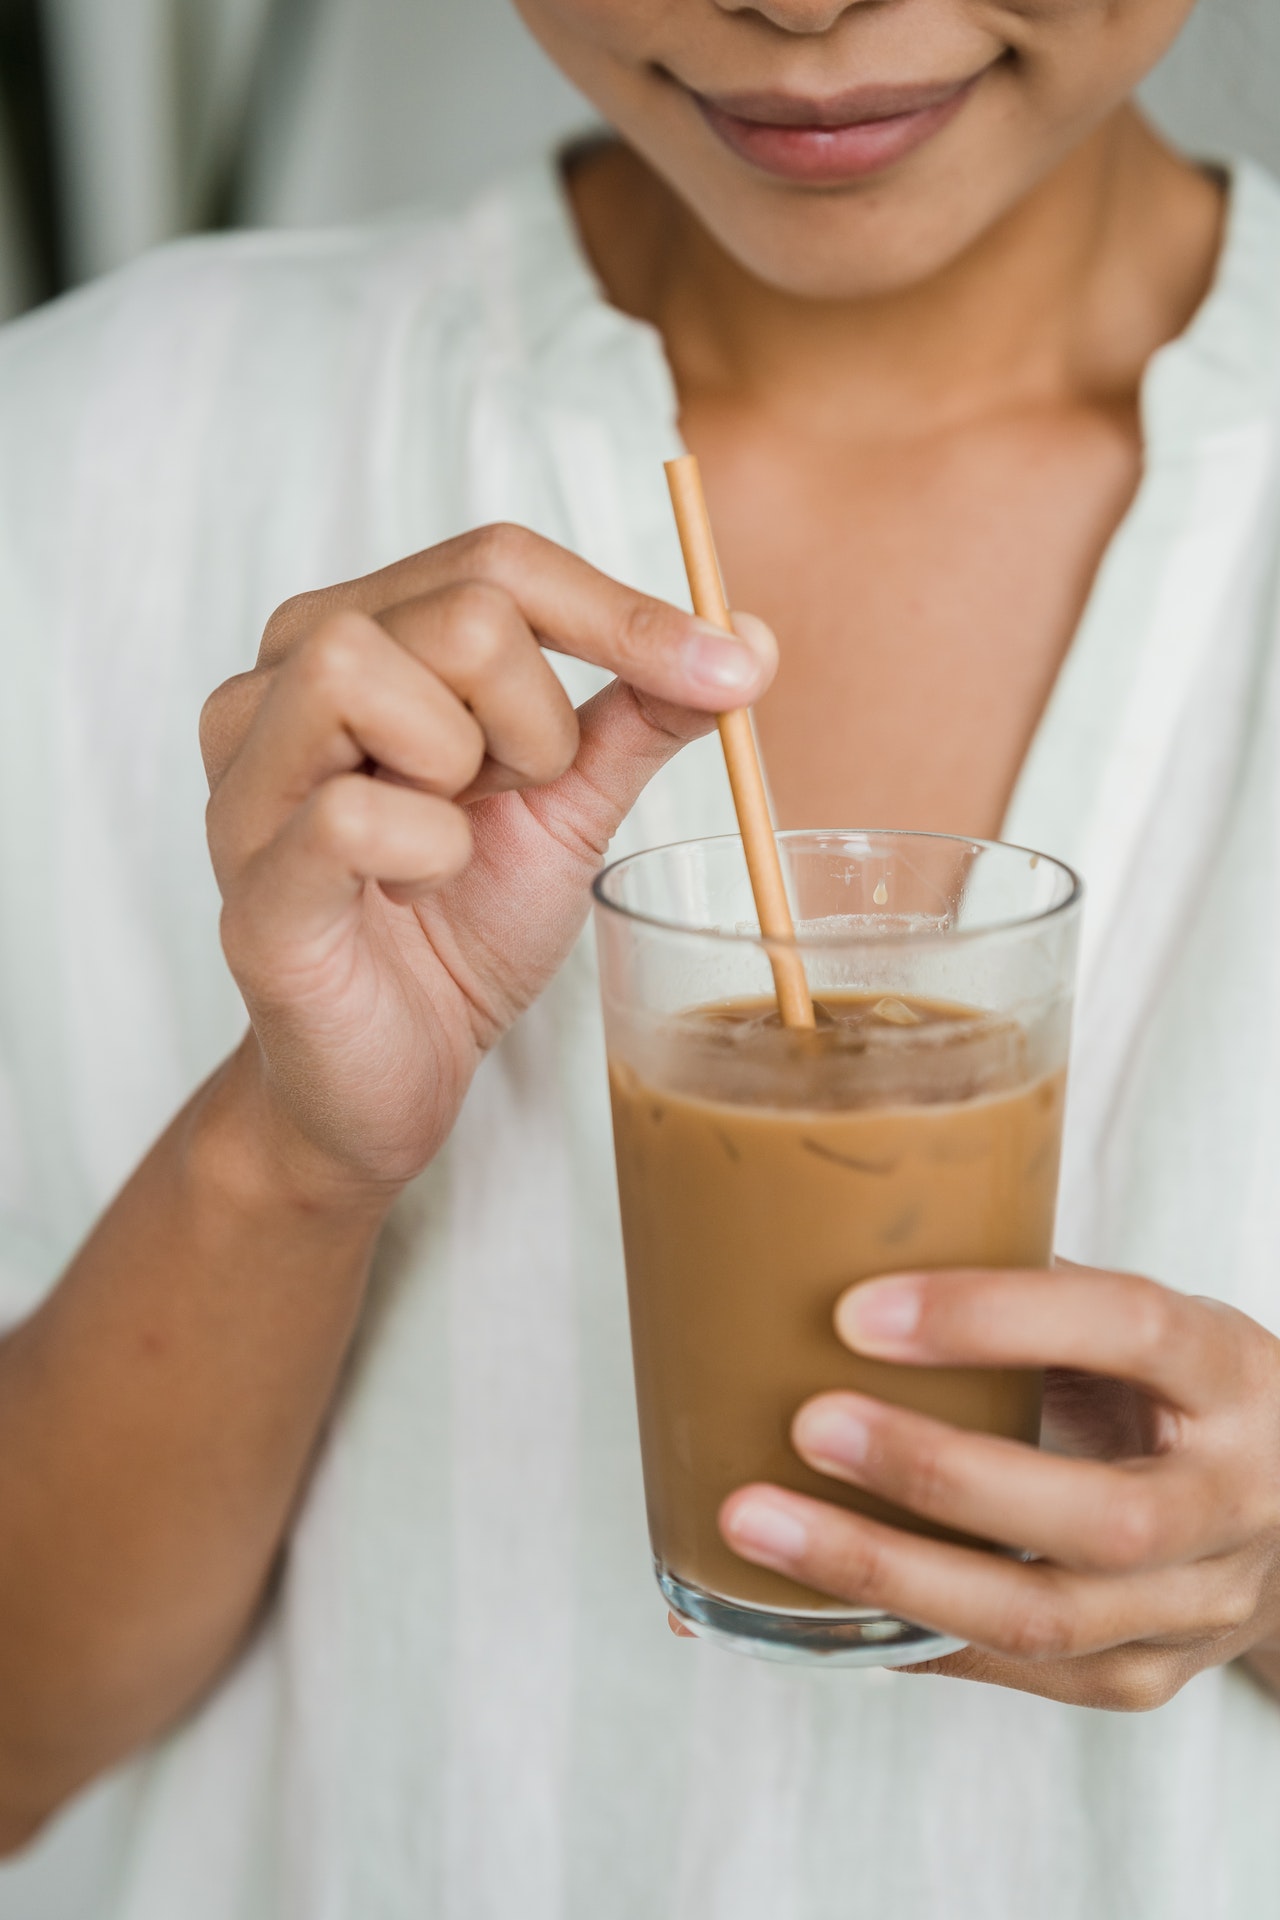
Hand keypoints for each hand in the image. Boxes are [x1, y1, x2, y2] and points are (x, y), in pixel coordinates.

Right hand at [199, 524, 775, 1198]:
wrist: (399, 1071)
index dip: (625, 612)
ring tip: (458, 835)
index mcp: (354, 639)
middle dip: (541, 717)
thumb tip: (744, 637)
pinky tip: (419, 888)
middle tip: (516, 799)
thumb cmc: (461, 923)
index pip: (497, 561)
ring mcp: (248, 784)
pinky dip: (427, 851)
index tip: (730, 670)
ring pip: (359, 666)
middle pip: (459, 609)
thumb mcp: (568, 802)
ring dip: (467, 763)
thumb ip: (638, 714)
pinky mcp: (250, 891)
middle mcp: (276, 685)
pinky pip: (349, 815)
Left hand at [719, 1266, 1279, 1709]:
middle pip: (1096, 1517)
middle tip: (808, 1424)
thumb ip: (1029, 1290)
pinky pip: (1008, 1670)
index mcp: (1231, 1374)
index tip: (858, 1311)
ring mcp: (1194, 1609)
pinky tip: (796, 1602)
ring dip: (884, 1574)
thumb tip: (839, 1233)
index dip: (994, 1317)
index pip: (1130, 1331)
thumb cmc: (1174, 1389)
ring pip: (1041, 1618)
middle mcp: (1234, 1502)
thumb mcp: (1138, 1322)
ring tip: (759, 1523)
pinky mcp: (1140, 1678)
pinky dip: (893, 1635)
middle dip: (934, 1473)